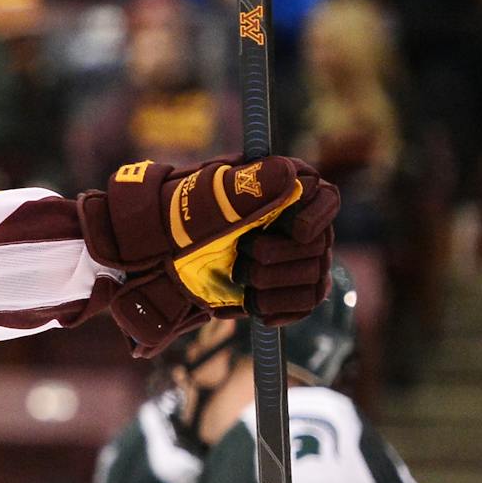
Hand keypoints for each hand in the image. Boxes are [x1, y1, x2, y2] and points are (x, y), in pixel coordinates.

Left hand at [80, 156, 339, 354]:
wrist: (155, 259)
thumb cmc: (175, 221)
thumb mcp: (204, 200)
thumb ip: (245, 188)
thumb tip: (289, 174)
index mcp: (281, 187)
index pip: (326, 198)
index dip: (316, 218)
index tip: (294, 231)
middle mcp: (295, 220)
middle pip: (319, 247)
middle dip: (277, 258)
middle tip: (242, 257)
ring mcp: (293, 256)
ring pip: (313, 279)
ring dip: (272, 285)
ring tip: (240, 278)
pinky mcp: (285, 288)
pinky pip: (304, 304)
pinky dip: (278, 308)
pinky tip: (251, 303)